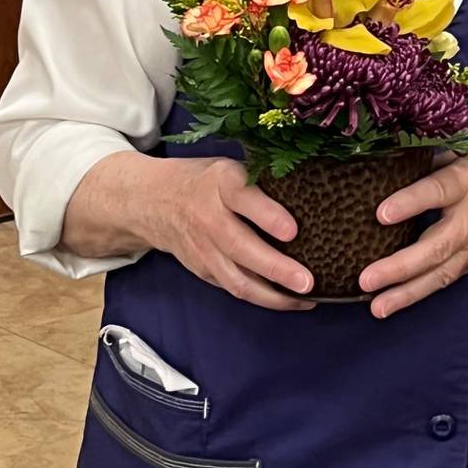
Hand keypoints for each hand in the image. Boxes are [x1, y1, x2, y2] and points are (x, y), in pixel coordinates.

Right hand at [142, 156, 315, 310]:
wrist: (152, 201)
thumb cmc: (207, 180)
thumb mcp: (231, 167)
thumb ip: (261, 179)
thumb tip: (315, 188)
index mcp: (221, 183)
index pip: (243, 198)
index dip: (268, 215)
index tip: (293, 230)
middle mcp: (209, 217)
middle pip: (241, 247)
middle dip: (276, 268)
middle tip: (307, 281)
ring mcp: (203, 249)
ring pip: (236, 278)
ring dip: (272, 294)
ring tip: (305, 298)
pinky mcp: (203, 270)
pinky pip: (233, 288)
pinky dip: (262, 298)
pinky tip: (289, 300)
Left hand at [359, 141, 467, 318]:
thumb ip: (434, 160)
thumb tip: (391, 161)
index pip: (437, 191)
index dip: (409, 202)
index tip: (380, 214)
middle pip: (435, 246)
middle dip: (399, 266)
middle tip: (366, 279)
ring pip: (439, 274)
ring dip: (405, 293)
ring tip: (375, 307)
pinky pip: (444, 280)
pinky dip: (417, 294)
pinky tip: (389, 303)